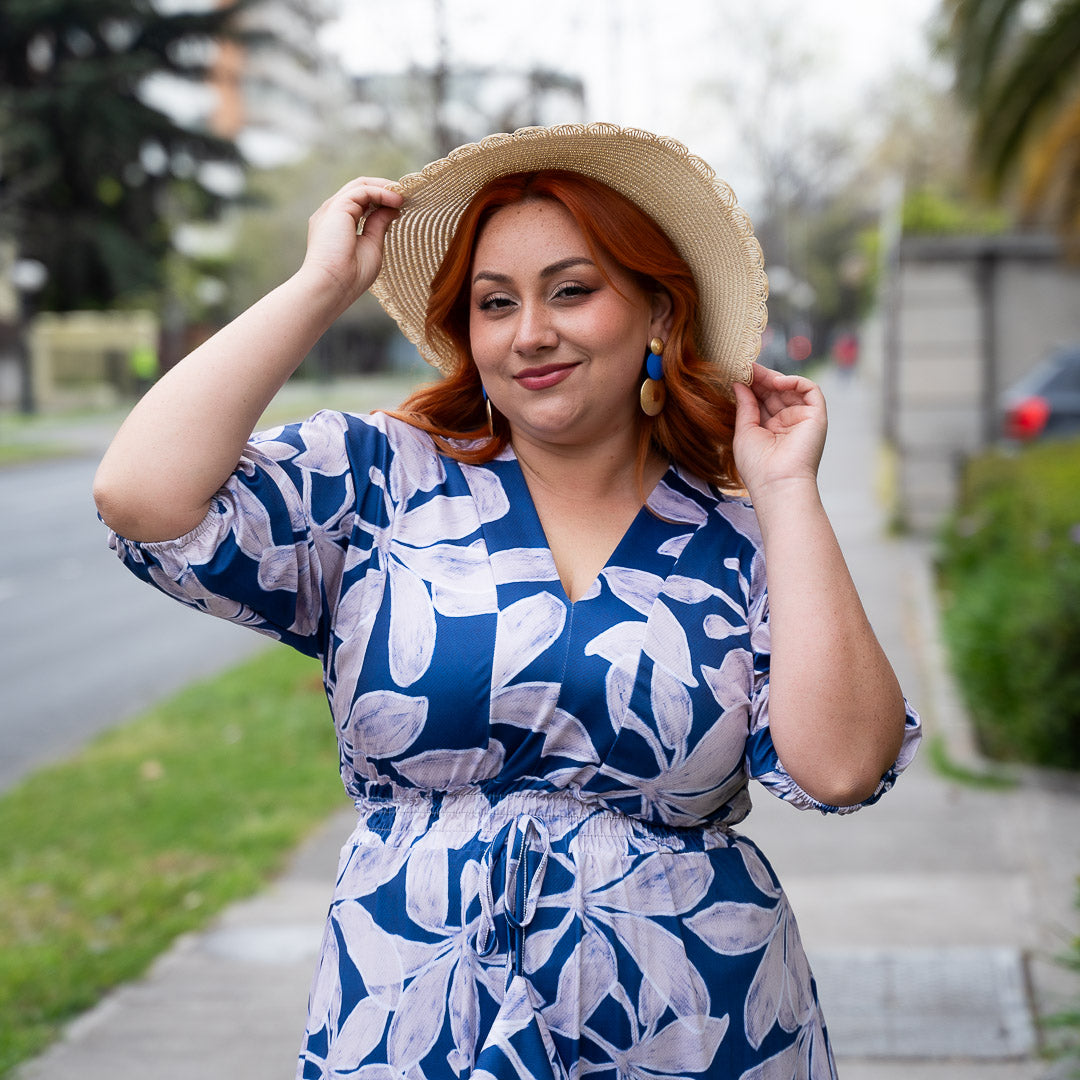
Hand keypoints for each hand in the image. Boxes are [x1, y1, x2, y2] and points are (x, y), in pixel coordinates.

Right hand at [299, 177, 403, 305]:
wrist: (331, 286)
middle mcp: (332, 214)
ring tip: (404, 196)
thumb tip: (393, 210)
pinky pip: (362, 191)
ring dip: (384, 188)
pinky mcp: (336, 207)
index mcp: (337, 225)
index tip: (402, 205)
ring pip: (360, 186)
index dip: (381, 201)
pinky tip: (397, 201)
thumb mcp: (372, 246)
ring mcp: (332, 209)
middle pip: (359, 190)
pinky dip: (381, 193)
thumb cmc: (351, 276)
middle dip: (384, 189)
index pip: (360, 203)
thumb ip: (379, 226)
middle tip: (406, 196)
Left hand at [731, 363, 827, 499]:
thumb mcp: (744, 431)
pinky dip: (795, 381)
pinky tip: (777, 382)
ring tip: (755, 372)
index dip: (751, 385)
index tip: (735, 372)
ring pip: (790, 388)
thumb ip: (745, 405)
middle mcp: (787, 422)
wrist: (777, 483)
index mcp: (770, 428)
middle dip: (759, 378)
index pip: (761, 399)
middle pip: (774, 391)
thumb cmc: (757, 465)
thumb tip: (738, 383)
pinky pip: (810, 390)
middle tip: (743, 365)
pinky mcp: (817, 416)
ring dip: (773, 377)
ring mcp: (802, 418)